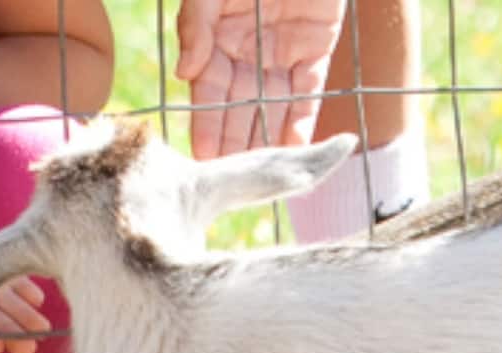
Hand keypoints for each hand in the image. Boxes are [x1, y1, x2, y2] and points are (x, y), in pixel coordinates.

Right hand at [177, 0, 345, 158]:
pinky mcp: (317, 47)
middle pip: (241, 104)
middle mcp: (248, 50)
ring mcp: (284, 51)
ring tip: (265, 174)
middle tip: (234, 179)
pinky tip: (297, 147)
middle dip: (237, 141)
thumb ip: (195, 25)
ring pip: (275, 104)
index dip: (207, 123)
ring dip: (269, 138)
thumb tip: (184, 73)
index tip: (203, 155)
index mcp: (216, 37)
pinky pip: (309, 90)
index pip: (209, 90)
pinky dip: (303, 118)